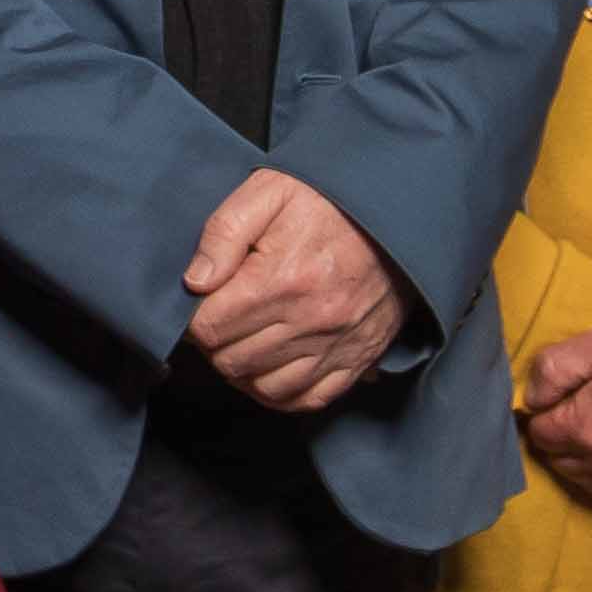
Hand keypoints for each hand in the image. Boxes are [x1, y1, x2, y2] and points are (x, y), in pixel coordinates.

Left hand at [184, 169, 404, 412]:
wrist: (396, 213)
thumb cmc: (326, 201)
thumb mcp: (268, 192)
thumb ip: (223, 233)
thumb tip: (195, 282)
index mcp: (282, 278)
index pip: (211, 327)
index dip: (194, 318)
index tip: (201, 304)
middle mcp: (311, 320)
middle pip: (233, 361)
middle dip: (215, 344)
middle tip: (220, 320)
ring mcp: (337, 344)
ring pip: (266, 388)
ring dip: (244, 371)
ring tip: (241, 343)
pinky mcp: (358, 358)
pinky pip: (310, 399)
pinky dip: (283, 394)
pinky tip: (270, 370)